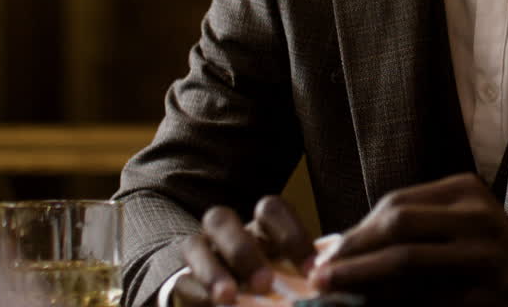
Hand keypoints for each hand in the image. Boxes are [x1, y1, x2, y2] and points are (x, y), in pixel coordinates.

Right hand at [173, 196, 314, 305]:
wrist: (227, 296)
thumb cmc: (269, 285)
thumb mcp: (289, 276)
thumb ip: (302, 274)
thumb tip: (326, 278)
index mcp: (259, 227)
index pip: (271, 209)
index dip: (292, 235)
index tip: (312, 271)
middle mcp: (227, 232)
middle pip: (223, 219)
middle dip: (244, 251)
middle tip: (266, 283)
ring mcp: (200, 253)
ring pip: (193, 245)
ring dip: (213, 271)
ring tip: (229, 297)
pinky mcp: (180, 281)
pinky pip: (183, 280)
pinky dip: (200, 294)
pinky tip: (218, 304)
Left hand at [308, 173, 507, 306]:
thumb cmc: (494, 255)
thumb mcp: (462, 223)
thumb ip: (413, 226)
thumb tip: (337, 245)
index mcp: (466, 191)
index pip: (397, 203)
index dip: (357, 228)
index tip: (327, 251)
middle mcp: (476, 215)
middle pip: (399, 223)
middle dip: (353, 249)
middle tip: (320, 273)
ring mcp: (484, 253)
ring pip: (407, 260)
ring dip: (362, 277)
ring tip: (332, 289)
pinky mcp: (485, 294)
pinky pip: (425, 298)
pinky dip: (391, 303)